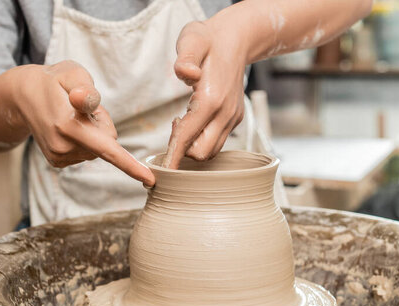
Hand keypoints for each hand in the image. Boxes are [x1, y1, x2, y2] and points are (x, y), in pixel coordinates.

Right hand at [6, 60, 154, 185]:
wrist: (23, 95)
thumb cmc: (55, 80)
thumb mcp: (72, 73)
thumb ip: (85, 88)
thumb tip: (87, 101)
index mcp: (68, 126)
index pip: (107, 148)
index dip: (130, 165)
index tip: (150, 179)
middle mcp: (62, 147)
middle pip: (108, 142)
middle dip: (102, 124)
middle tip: (79, 107)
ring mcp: (59, 157)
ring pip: (98, 149)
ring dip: (92, 132)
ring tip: (70, 115)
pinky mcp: (57, 162)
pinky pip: (87, 153)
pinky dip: (83, 141)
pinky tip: (66, 126)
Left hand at [163, 21, 245, 168]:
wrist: (236, 39)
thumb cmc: (208, 40)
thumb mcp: (192, 39)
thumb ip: (186, 57)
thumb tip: (185, 72)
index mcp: (212, 100)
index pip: (189, 137)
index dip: (174, 156)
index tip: (162, 172)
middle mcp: (225, 114)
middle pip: (202, 153)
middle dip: (184, 150)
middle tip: (175, 125)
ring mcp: (232, 118)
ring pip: (211, 151)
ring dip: (194, 145)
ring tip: (184, 121)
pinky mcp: (235, 119)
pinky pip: (217, 141)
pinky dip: (202, 138)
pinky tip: (194, 119)